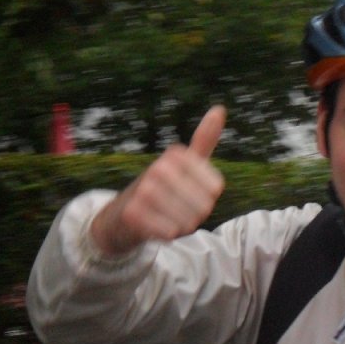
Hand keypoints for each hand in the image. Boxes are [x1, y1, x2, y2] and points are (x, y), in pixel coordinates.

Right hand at [90, 105, 226, 255]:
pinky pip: (170, 232)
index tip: (190, 192)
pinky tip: (157, 226)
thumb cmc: (163, 187)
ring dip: (182, 226)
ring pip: (188, 221)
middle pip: (204, 207)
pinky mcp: (133, 213)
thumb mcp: (185, 163)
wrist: (124, 214)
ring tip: (167, 216)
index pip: (215, 189)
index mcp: (176, 154)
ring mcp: (144, 190)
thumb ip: (203, 140)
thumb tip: (220, 109)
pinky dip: (168, 235)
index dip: (208, 198)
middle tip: (177, 208)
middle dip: (195, 215)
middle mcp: (159, 168)